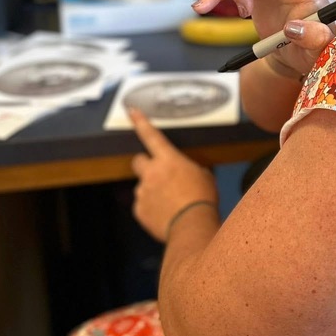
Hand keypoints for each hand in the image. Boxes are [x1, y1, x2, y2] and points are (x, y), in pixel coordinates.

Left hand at [130, 108, 218, 242]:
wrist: (192, 225)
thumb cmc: (203, 197)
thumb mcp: (204, 176)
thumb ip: (188, 170)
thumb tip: (185, 175)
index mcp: (168, 159)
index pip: (152, 136)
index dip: (141, 122)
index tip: (131, 110)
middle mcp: (151, 172)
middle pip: (138, 161)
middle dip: (145, 165)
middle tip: (158, 175)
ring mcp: (142, 192)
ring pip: (143, 186)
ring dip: (152, 191)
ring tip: (170, 203)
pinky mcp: (139, 211)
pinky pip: (143, 206)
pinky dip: (151, 209)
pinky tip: (165, 215)